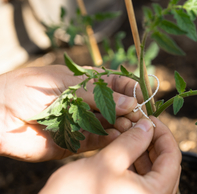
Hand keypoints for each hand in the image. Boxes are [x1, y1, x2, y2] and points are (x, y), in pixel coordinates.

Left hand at [0, 65, 141, 161]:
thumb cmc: (26, 90)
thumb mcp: (63, 84)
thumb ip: (97, 95)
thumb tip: (131, 103)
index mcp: (84, 82)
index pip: (115, 82)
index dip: (131, 88)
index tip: (144, 96)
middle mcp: (87, 102)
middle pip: (117, 105)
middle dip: (131, 110)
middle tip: (143, 117)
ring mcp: (82, 122)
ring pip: (111, 124)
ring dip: (124, 126)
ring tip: (135, 129)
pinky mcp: (76, 142)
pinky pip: (99, 141)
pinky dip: (112, 140)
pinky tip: (121, 139)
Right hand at [40, 117, 181, 193]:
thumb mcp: (107, 162)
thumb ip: (132, 141)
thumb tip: (147, 125)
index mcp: (156, 193)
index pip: (172, 156)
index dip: (163, 133)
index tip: (150, 118)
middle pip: (165, 165)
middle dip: (152, 141)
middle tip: (138, 124)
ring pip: (154, 173)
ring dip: (143, 152)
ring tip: (130, 135)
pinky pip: (142, 182)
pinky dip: (136, 165)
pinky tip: (124, 151)